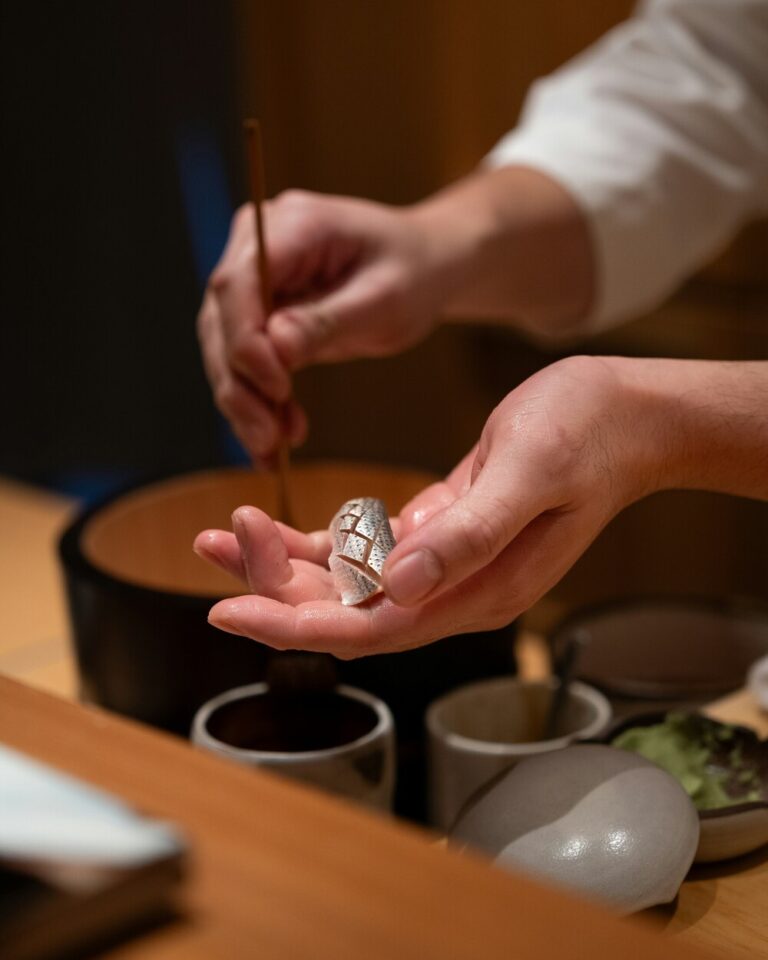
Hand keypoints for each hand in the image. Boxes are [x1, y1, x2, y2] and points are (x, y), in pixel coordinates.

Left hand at [193, 355, 661, 656]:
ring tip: (223, 534)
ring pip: (349, 583)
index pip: (368, 628)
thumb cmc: (585, 436)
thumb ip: (468, 535)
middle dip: (273, 586)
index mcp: (476, 591)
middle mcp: (455, 590)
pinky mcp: (440, 532)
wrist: (623, 416)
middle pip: (346, 610)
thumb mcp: (527, 476)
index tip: (227, 610)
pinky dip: (321, 543)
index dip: (293, 624)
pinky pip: (368, 551)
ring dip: (286, 564)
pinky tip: (282, 530)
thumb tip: (396, 585)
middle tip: (213, 543)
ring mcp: (446, 565)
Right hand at [197, 190, 450, 460]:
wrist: (425, 266)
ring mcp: (253, 280)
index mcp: (291, 225)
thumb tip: (275, 347)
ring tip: (273, 447)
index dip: (244, 340)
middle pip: (221, 321)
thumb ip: (328, 321)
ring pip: (224, 349)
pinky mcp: (259, 313)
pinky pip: (243, 362)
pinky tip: (272, 444)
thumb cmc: (414, 271)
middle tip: (268, 439)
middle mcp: (257, 247)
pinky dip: (256, 404)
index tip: (277, 387)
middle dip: (241, 385)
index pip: (238, 283)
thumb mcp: (385, 299)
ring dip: (244, 403)